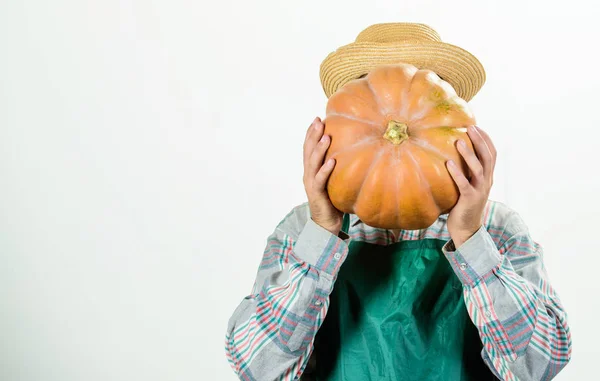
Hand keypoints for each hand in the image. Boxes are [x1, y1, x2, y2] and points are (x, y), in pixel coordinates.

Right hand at [303, 117, 342, 234]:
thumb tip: (357, 149)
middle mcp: (308, 175)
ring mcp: (311, 185)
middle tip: (319, 121)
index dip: (311, 133)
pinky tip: (332, 162)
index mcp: (311, 170)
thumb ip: (340, 166)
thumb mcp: (336, 180)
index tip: (317, 118)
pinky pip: (320, 181)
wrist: (326, 225)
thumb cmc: (334, 201)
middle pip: (307, 151)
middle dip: (313, 135)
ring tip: (326, 136)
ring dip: (318, 149)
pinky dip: (325, 170)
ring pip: (312, 163)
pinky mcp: (317, 195)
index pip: (308, 148)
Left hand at [446, 126, 496, 247]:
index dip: (486, 139)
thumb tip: (448, 154)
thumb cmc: (462, 205)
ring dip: (469, 154)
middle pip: (488, 157)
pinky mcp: (470, 200)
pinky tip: (448, 163)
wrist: (466, 229)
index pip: (492, 154)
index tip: (477, 126)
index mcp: (487, 177)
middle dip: (480, 141)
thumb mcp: (466, 185)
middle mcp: (487, 182)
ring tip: (459, 142)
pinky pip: (464, 184)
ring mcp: (480, 191)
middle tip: (470, 128)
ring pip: (478, 169)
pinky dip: (457, 173)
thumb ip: (464, 172)